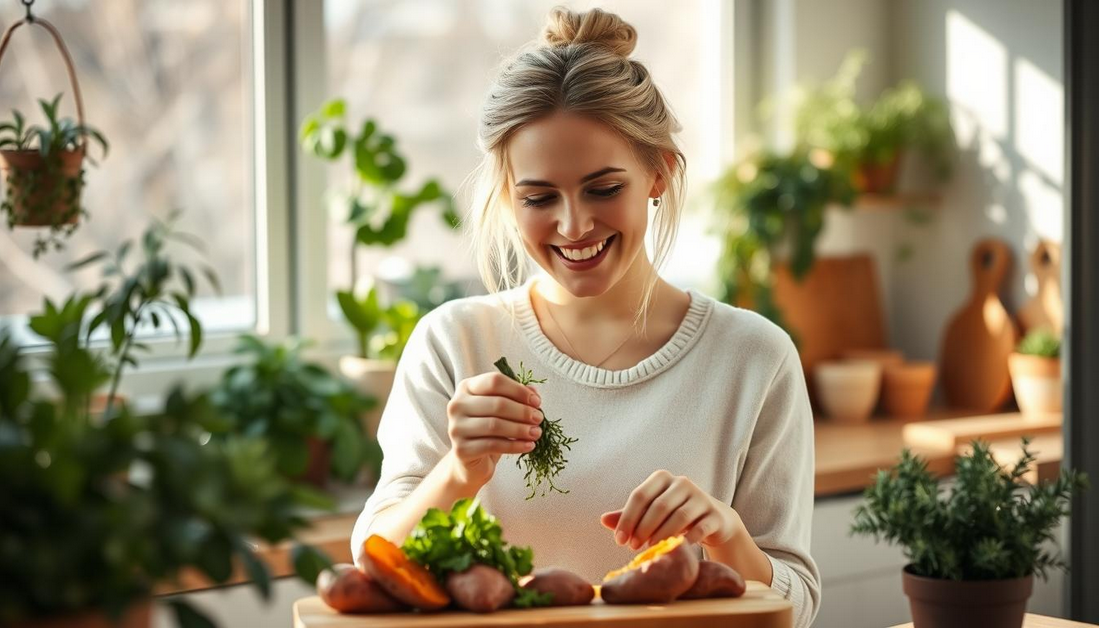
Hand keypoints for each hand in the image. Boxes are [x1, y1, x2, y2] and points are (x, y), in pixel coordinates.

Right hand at [445, 371, 543, 487]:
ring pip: (495, 425)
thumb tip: (534, 392)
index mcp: (466, 388)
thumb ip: (516, 397)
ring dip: (520, 429)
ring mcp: (456, 428)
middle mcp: (457, 405)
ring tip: (536, 433)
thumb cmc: (489, 431)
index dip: (518, 390)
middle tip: (539, 419)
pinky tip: (529, 446)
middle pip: (497, 403)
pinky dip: (515, 446)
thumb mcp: (502, 410)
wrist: (471, 461)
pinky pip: (493, 445)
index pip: (494, 381)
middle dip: (523, 412)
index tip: (537, 402)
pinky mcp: (460, 449)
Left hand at [600, 470, 737, 549]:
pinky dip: (687, 540)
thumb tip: (603, 520)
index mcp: (662, 478)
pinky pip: (700, 528)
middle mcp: (682, 483)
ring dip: (662, 535)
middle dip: (643, 528)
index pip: (640, 496)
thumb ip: (629, 515)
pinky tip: (676, 549)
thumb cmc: (674, 515)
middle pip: (659, 506)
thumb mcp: (651, 513)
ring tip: (651, 549)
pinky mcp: (715, 515)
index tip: (619, 540)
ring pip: (679, 516)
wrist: (714, 520)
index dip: (628, 518)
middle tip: (633, 547)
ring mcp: (701, 498)